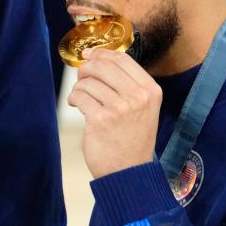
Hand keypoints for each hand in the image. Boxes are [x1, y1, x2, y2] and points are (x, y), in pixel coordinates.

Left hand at [67, 48, 161, 177]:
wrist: (129, 172)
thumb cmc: (132, 139)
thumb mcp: (143, 108)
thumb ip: (128, 84)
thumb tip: (98, 59)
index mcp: (151, 91)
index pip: (122, 59)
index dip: (101, 53)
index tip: (89, 54)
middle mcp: (138, 97)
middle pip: (103, 66)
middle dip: (86, 68)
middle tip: (82, 78)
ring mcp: (120, 108)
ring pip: (88, 82)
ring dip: (79, 87)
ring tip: (81, 98)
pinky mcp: (100, 120)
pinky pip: (79, 96)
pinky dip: (74, 99)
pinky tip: (77, 105)